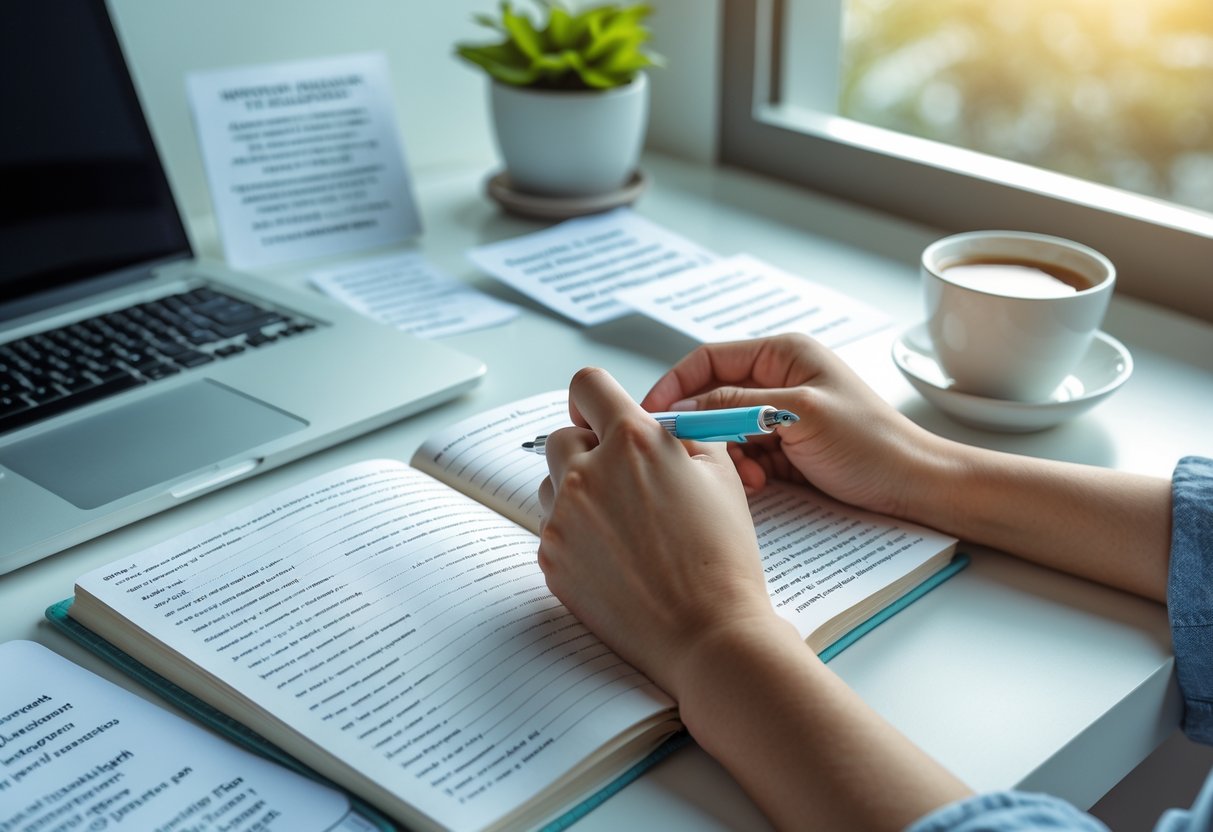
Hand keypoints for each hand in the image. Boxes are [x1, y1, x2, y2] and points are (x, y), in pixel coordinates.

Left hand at [536, 366, 786, 700]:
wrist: (707, 633)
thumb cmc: (722, 555)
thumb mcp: (720, 474)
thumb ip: (679, 434)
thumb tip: (652, 423)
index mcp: (632, 442)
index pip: (588, 386)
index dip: (597, 399)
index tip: (604, 417)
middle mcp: (587, 473)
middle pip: (562, 436)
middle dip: (589, 450)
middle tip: (624, 481)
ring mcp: (563, 518)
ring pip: (552, 485)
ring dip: (578, 493)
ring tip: (625, 527)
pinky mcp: (551, 558)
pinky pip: (553, 529)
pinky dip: (577, 536)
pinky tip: (616, 559)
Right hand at [641, 334, 950, 519]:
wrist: (914, 486)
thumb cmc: (872, 442)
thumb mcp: (799, 415)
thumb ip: (736, 405)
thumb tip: (684, 408)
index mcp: (784, 354)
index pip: (709, 360)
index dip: (675, 385)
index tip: (652, 415)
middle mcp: (779, 380)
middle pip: (713, 398)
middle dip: (705, 429)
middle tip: (700, 457)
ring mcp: (782, 416)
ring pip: (726, 432)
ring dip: (727, 456)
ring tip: (749, 477)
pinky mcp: (786, 449)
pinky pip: (745, 456)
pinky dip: (744, 472)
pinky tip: (759, 485)